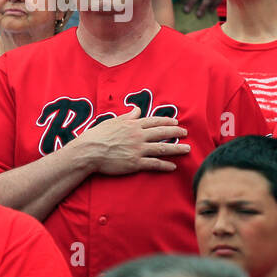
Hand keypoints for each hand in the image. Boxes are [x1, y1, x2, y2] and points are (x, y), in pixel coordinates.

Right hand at [76, 106, 190, 175]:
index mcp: (132, 125)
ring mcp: (138, 150)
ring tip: (187, 149)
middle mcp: (138, 136)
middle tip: (186, 133)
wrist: (89, 151)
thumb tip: (137, 110)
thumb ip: (127, 116)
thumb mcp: (112, 121)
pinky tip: (173, 166)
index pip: (154, 121)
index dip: (167, 121)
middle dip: (176, 133)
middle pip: (162, 133)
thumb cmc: (97, 135)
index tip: (176, 122)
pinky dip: (164, 165)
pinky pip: (154, 164)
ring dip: (176, 148)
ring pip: (162, 148)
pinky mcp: (135, 163)